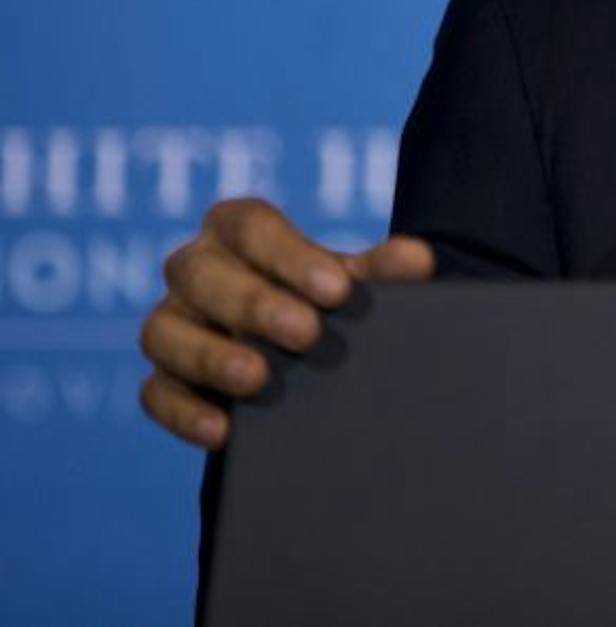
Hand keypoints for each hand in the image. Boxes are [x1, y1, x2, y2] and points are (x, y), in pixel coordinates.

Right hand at [138, 198, 433, 449]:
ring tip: (258, 379)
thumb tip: (418, 261)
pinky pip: (154, 394)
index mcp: (239, 230)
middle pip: (199, 272)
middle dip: (252, 303)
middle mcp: (195, 270)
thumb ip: (380, 270)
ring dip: (209, 356)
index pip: (250, 226)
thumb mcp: (350, 282)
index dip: (290, 255)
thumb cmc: (323, 299)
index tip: (337, 290)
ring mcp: (172, 324)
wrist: (298, 350)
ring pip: (162, 331)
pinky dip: (184, 413)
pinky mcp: (163, 379)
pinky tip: (224, 432)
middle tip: (306, 333)